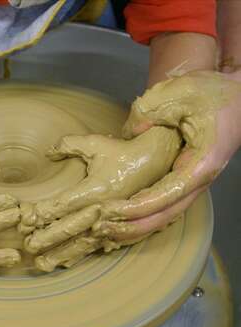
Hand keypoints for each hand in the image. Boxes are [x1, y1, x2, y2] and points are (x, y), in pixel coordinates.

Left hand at [19, 126, 180, 270]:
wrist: (157, 162)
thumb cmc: (122, 152)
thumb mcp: (95, 144)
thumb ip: (68, 145)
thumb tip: (48, 152)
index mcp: (96, 190)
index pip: (63, 205)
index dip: (43, 213)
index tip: (26, 220)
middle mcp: (103, 209)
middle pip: (69, 228)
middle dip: (47, 239)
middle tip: (29, 247)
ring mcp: (113, 221)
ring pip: (82, 242)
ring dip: (62, 253)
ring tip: (43, 264)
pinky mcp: (121, 228)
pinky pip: (98, 244)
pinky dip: (81, 254)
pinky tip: (67, 262)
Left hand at [94, 71, 240, 240]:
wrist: (237, 95)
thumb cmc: (213, 93)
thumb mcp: (181, 92)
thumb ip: (151, 110)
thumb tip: (129, 133)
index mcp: (203, 162)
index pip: (168, 194)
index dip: (140, 206)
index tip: (115, 211)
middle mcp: (200, 178)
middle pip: (167, 213)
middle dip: (135, 224)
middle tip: (104, 228)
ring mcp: (193, 181)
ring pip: (166, 213)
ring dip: (138, 224)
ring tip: (109, 230)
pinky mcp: (185, 179)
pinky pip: (165, 204)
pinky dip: (145, 215)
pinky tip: (124, 220)